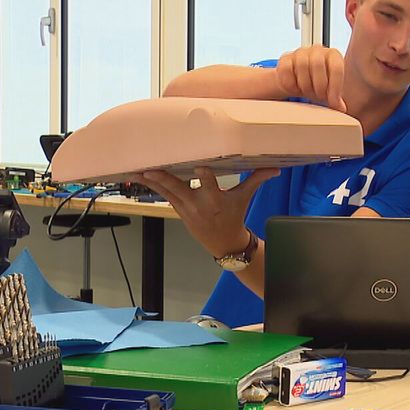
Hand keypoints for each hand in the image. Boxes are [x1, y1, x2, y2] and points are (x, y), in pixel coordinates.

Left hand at [140, 166, 278, 257]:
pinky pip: (163, 195)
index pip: (209, 184)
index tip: (198, 167)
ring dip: (150, 181)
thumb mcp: (245, 198)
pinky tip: (138, 175)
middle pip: (179, 188)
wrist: (223, 243)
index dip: (203, 176)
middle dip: (164, 178)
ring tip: (135, 169)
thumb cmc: (234, 216)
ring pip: (166, 191)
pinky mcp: (178, 208)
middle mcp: (198, 203)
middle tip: (150, 167)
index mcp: (216, 199)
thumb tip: (275, 168)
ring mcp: (186, 207)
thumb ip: (256, 179)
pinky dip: (151, 185)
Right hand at [277, 46, 346, 112]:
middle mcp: (317, 50)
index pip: (336, 68)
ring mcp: (300, 52)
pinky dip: (290, 83)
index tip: (332, 101)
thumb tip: (341, 107)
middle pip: (317, 64)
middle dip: (318, 85)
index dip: (335, 87)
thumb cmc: (319, 84)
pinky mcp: (286, 58)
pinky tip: (295, 89)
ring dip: (304, 84)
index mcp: (333, 55)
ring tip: (307, 93)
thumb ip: (336, 99)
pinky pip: (286, 69)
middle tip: (318, 96)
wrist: (300, 80)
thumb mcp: (330, 91)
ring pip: (301, 65)